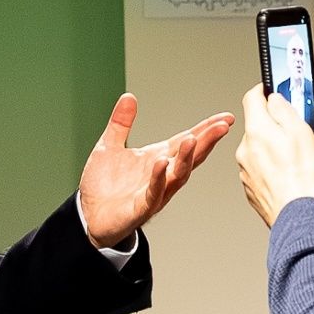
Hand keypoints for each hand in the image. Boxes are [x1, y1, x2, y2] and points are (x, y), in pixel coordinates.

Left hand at [78, 93, 234, 248]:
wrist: (87, 216)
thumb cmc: (102, 186)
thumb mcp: (109, 147)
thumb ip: (120, 123)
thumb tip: (128, 97)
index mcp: (158, 158)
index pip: (186, 141)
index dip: (206, 129)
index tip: (226, 118)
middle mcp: (162, 175)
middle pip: (190, 157)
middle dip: (206, 141)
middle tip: (221, 126)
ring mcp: (154, 193)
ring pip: (177, 176)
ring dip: (186, 158)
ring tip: (192, 140)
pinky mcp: (140, 209)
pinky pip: (154, 193)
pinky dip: (159, 178)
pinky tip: (162, 163)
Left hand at [235, 84, 313, 227]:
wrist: (297, 214)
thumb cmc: (302, 177)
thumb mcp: (301, 131)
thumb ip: (284, 110)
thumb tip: (274, 99)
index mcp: (256, 131)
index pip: (251, 98)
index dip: (263, 90)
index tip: (271, 90)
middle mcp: (244, 149)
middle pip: (256, 125)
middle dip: (272, 123)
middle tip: (294, 130)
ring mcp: (244, 170)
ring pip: (257, 147)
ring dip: (272, 146)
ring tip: (294, 157)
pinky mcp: (249, 186)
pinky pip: (258, 167)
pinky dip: (270, 166)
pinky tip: (287, 173)